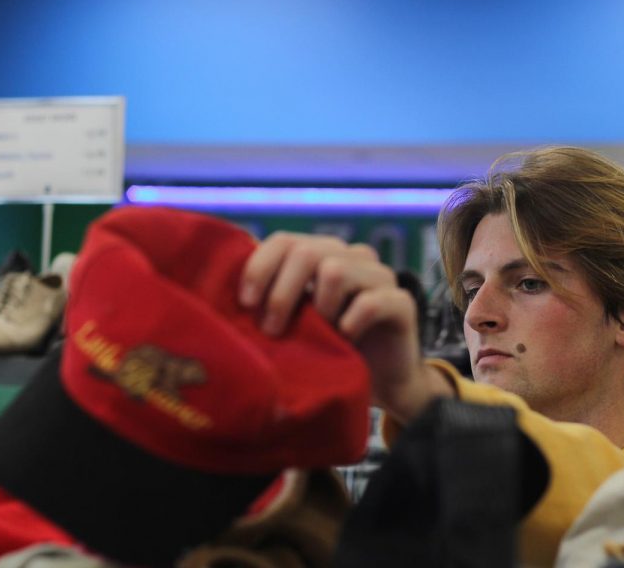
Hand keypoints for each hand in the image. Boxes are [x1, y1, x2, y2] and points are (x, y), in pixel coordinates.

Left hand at [240, 232, 452, 422]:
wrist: (383, 383)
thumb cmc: (330, 351)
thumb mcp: (295, 323)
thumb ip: (272, 300)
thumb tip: (222, 292)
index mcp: (322, 255)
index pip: (284, 240)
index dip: (260, 267)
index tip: (245, 303)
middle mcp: (351, 256)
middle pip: (306, 251)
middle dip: (281, 292)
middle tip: (271, 330)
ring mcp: (379, 275)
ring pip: (335, 271)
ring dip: (318, 308)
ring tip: (318, 335)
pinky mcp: (401, 302)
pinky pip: (370, 302)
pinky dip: (349, 324)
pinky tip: (345, 341)